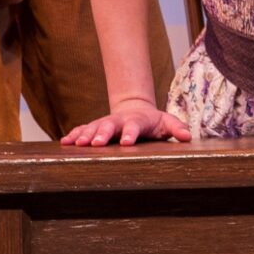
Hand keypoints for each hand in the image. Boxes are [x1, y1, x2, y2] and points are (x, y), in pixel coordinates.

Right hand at [61, 99, 189, 145]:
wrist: (135, 109)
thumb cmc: (152, 122)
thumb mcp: (166, 122)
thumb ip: (176, 127)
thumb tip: (187, 136)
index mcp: (137, 120)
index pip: (134, 126)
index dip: (130, 133)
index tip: (126, 142)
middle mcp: (118, 121)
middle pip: (109, 125)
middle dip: (102, 133)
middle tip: (96, 143)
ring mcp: (105, 123)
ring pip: (93, 127)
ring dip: (85, 135)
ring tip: (76, 143)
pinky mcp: (95, 127)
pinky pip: (82, 130)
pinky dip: (74, 135)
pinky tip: (65, 142)